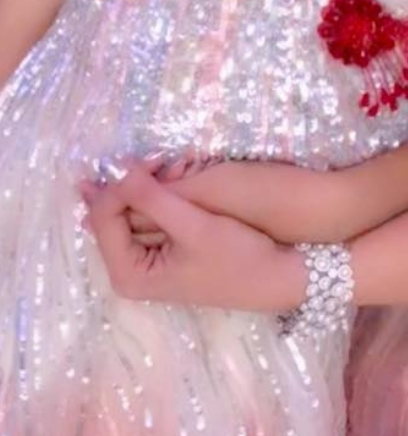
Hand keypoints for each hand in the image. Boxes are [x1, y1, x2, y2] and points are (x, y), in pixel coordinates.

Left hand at [82, 164, 304, 310]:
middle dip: (131, 183)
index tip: (154, 159)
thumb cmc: (236, 257)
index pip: (104, 216)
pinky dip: (151, 194)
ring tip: (164, 164)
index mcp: (128, 274)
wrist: (273, 277)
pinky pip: (142, 216)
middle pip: (110, 214)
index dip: (123, 183)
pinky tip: (163, 176)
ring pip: (126, 212)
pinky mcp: (159, 252)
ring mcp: (142, 262)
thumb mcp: (194, 226)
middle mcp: (127, 271)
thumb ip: (152, 199)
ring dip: (142, 186)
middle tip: (157, 158)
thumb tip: (119, 168)